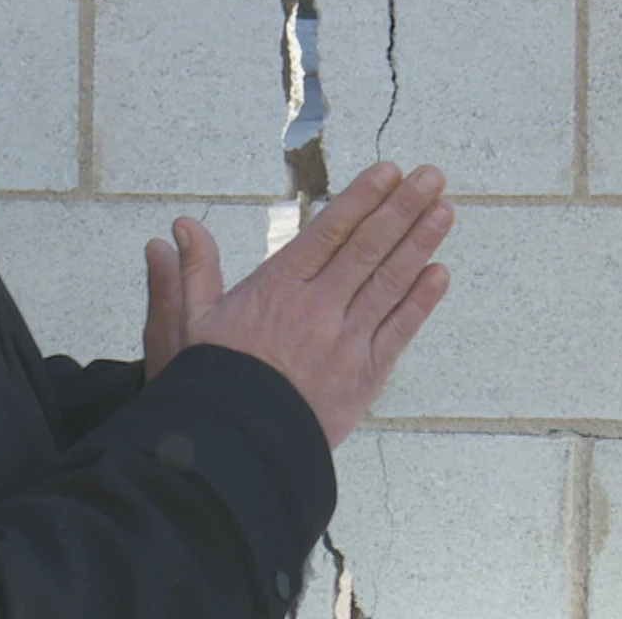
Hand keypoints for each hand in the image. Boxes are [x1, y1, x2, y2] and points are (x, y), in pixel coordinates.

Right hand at [144, 163, 453, 447]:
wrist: (234, 449)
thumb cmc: (211, 384)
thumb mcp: (188, 323)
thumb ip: (190, 272)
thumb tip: (177, 228)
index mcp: (278, 288)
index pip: (330, 231)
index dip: (362, 198)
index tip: (389, 171)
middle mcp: (317, 307)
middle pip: (368, 247)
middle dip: (402, 208)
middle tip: (432, 176)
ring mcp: (345, 341)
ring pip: (389, 282)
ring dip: (420, 243)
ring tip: (445, 209)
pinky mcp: (363, 376)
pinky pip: (398, 330)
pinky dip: (420, 301)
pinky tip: (439, 273)